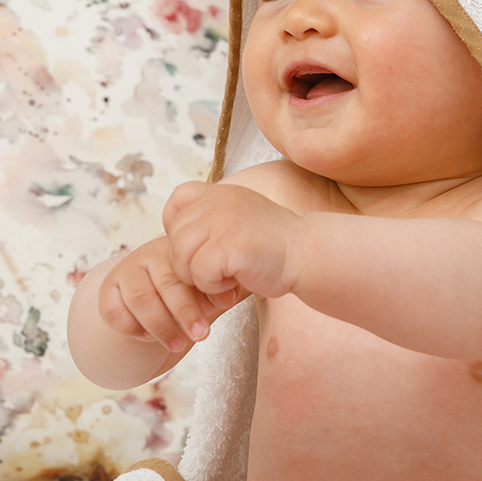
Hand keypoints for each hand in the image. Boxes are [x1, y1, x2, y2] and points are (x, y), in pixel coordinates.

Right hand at [97, 236, 238, 352]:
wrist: (157, 295)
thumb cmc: (189, 290)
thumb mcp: (207, 289)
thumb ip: (218, 291)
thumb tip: (228, 298)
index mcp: (178, 250)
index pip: (187, 271)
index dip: (201, 298)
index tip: (214, 319)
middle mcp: (150, 255)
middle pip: (166, 284)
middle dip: (185, 314)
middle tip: (201, 335)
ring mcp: (126, 270)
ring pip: (139, 299)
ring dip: (160, 326)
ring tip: (178, 344)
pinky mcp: (108, 289)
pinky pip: (112, 311)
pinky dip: (131, 328)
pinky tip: (148, 336)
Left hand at [163, 181, 302, 300]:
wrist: (308, 254)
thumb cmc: (273, 247)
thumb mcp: (238, 218)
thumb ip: (210, 221)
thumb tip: (173, 241)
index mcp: (219, 193)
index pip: (176, 203)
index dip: (179, 230)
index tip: (202, 247)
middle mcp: (217, 201)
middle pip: (174, 240)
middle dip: (190, 265)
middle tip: (219, 273)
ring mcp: (221, 222)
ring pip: (182, 258)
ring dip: (200, 278)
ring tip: (226, 279)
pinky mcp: (226, 245)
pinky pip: (199, 274)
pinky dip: (213, 288)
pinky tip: (233, 284)